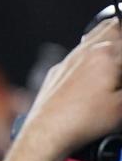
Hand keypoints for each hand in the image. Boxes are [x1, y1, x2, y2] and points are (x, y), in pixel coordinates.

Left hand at [7, 18, 121, 160]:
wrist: (47, 132)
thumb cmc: (82, 120)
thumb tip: (119, 77)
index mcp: (106, 54)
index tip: (120, 79)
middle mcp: (85, 51)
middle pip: (114, 28)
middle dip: (121, 36)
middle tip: (120, 58)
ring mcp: (69, 60)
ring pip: (94, 36)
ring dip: (110, 39)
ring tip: (116, 56)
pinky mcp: (58, 71)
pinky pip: (77, 52)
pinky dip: (91, 52)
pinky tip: (95, 67)